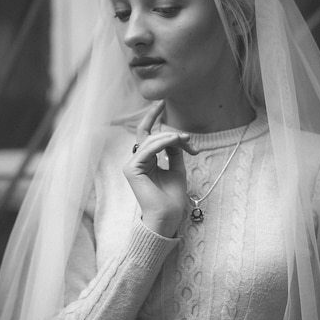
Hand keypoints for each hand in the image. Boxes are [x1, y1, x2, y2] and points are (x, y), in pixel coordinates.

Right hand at [124, 101, 197, 236]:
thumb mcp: (177, 169)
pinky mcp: (131, 169)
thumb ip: (174, 152)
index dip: (153, 117)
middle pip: (151, 136)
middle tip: (188, 139)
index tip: (162, 103)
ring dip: (170, 138)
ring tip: (185, 141)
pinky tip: (174, 142)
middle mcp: (136, 161)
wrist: (168, 216)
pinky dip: (162, 143)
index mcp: (145, 161)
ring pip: (151, 141)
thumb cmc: (172, 197)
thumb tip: (176, 136)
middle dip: (171, 134)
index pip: (147, 134)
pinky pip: (148, 149)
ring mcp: (132, 165)